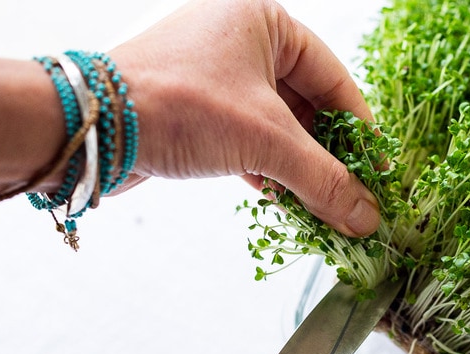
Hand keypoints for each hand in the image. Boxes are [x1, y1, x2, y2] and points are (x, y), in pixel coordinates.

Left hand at [112, 0, 379, 236]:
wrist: (90, 128)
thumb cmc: (177, 105)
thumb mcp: (264, 140)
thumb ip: (323, 179)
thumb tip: (366, 216)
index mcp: (264, 20)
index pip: (334, 78)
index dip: (360, 130)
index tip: (378, 171)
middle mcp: (241, 40)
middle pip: (307, 106)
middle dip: (326, 156)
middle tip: (350, 196)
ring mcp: (217, 74)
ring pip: (277, 127)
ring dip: (298, 168)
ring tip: (321, 206)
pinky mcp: (198, 107)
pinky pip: (249, 138)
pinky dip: (268, 169)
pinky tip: (282, 199)